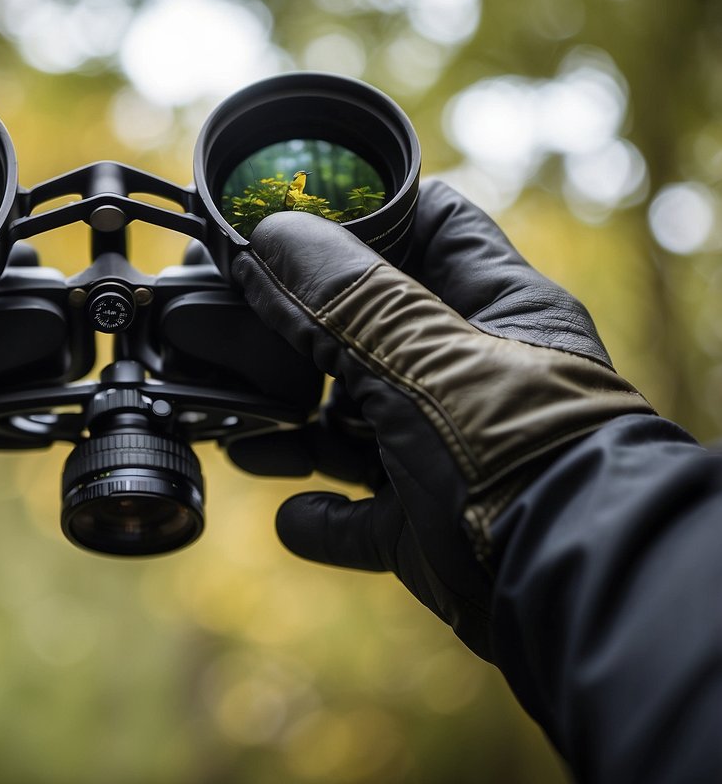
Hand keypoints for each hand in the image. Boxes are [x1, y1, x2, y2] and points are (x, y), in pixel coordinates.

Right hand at [230, 182, 651, 658]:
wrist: (569, 586)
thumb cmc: (518, 453)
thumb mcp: (427, 361)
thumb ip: (346, 302)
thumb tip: (270, 237)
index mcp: (498, 309)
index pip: (432, 226)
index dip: (362, 212)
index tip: (286, 213)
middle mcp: (472, 374)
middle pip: (370, 331)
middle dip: (298, 332)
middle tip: (228, 316)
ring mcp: (449, 453)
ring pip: (356, 426)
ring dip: (297, 431)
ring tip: (240, 429)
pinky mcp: (429, 528)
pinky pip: (360, 517)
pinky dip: (322, 520)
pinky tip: (295, 516)